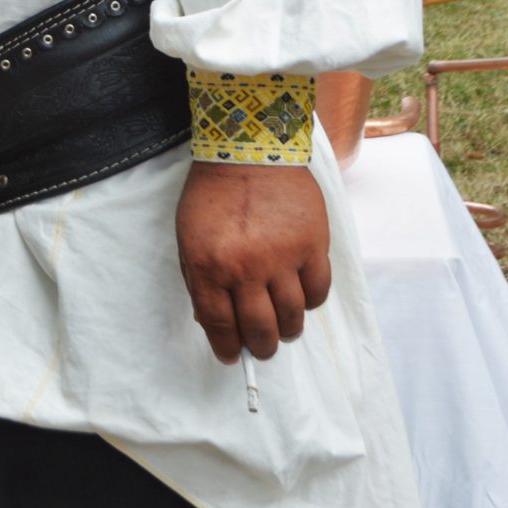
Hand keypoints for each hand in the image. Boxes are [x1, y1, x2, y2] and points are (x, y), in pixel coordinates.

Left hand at [175, 160, 330, 361]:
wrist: (249, 152)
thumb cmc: (212, 195)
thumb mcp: (189, 238)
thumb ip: (200, 279)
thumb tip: (214, 321)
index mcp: (210, 266)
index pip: (220, 324)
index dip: (226, 347)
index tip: (231, 356)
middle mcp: (246, 268)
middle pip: (260, 328)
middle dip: (260, 347)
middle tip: (262, 349)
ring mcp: (283, 258)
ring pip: (292, 316)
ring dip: (288, 331)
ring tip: (284, 329)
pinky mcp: (313, 246)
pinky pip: (318, 291)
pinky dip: (311, 302)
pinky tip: (302, 298)